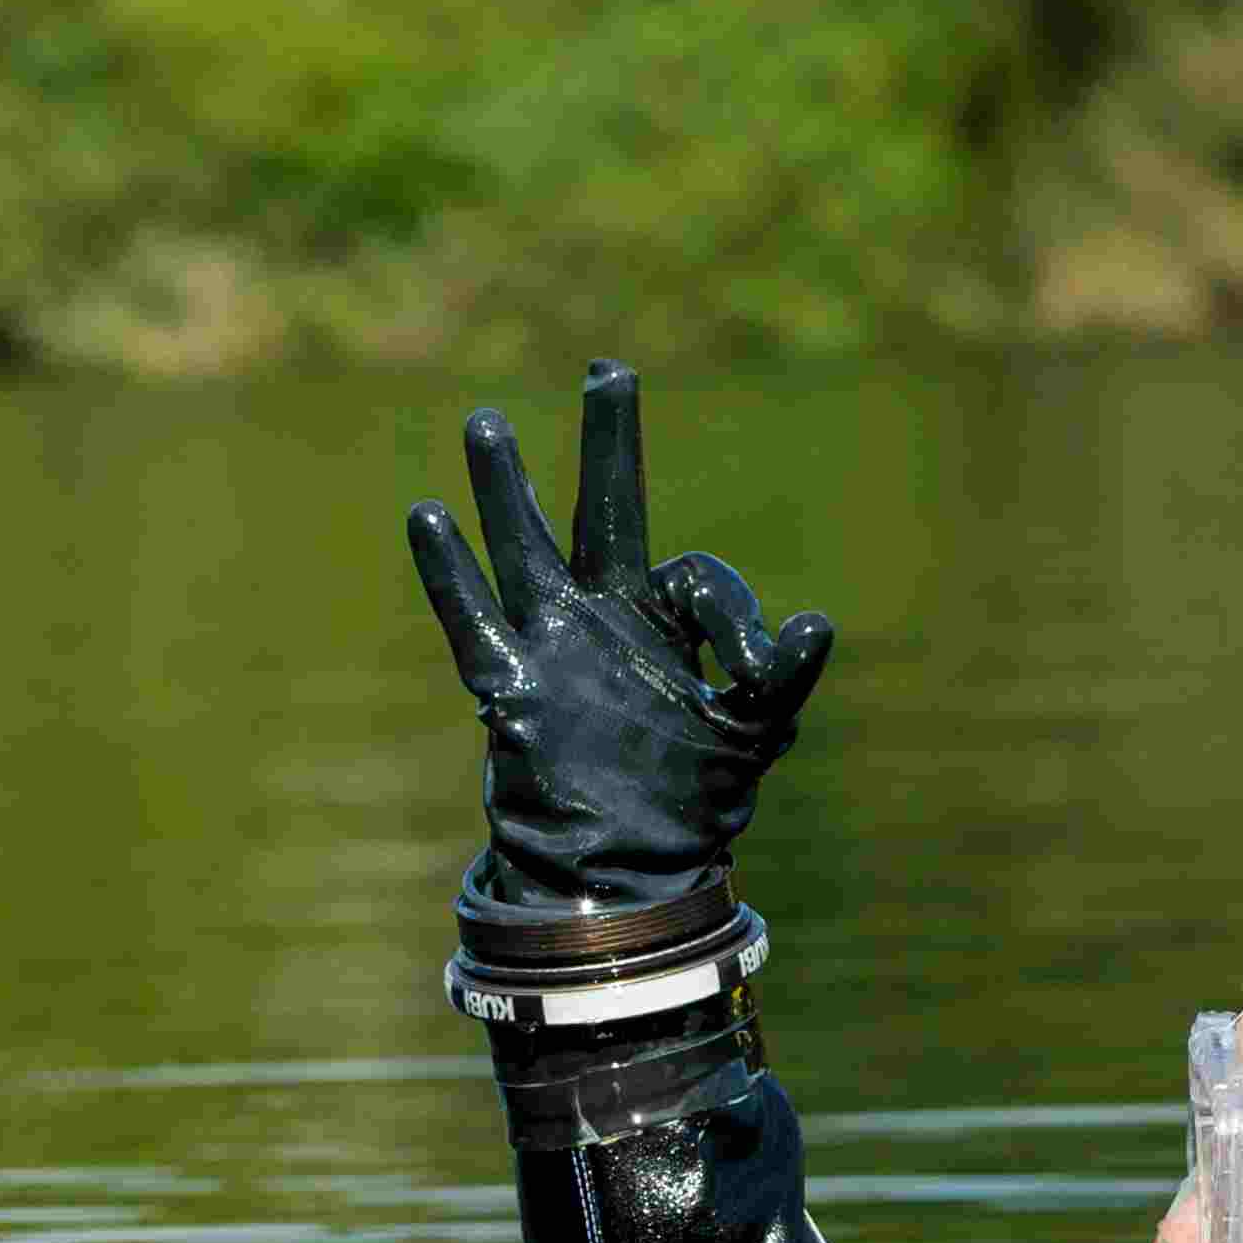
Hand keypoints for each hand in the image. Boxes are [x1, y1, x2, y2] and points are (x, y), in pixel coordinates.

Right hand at [407, 360, 834, 915]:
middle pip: (606, 510)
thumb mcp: (752, 730)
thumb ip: (776, 675)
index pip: (697, 576)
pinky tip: (426, 515)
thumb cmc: (689, 802)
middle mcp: (606, 616)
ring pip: (527, 548)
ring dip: (507, 488)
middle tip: (610, 370)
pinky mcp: (512, 687)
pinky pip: (476, 620)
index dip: (732, 616)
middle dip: (610, 442)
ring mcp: (554, 645)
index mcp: (667, 623)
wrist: (622, 873)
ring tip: (487, 422)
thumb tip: (815, 622)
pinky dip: (451, 573)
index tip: (752, 668)